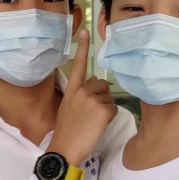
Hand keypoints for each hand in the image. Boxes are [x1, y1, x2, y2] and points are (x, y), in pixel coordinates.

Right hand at [50, 29, 117, 165]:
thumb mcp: (68, 107)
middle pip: (103, 84)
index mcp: (72, 89)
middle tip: (91, 113)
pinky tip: (98, 125)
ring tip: (92, 121)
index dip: (83, 48)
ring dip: (106, 108)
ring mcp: (92, 99)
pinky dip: (109, 117)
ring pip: (109, 97)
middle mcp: (81, 90)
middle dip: (102, 96)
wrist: (65, 148)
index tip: (86, 31)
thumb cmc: (67, 130)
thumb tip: (95, 84)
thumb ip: (80, 94)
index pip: (79, 65)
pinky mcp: (102, 109)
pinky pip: (113, 108)